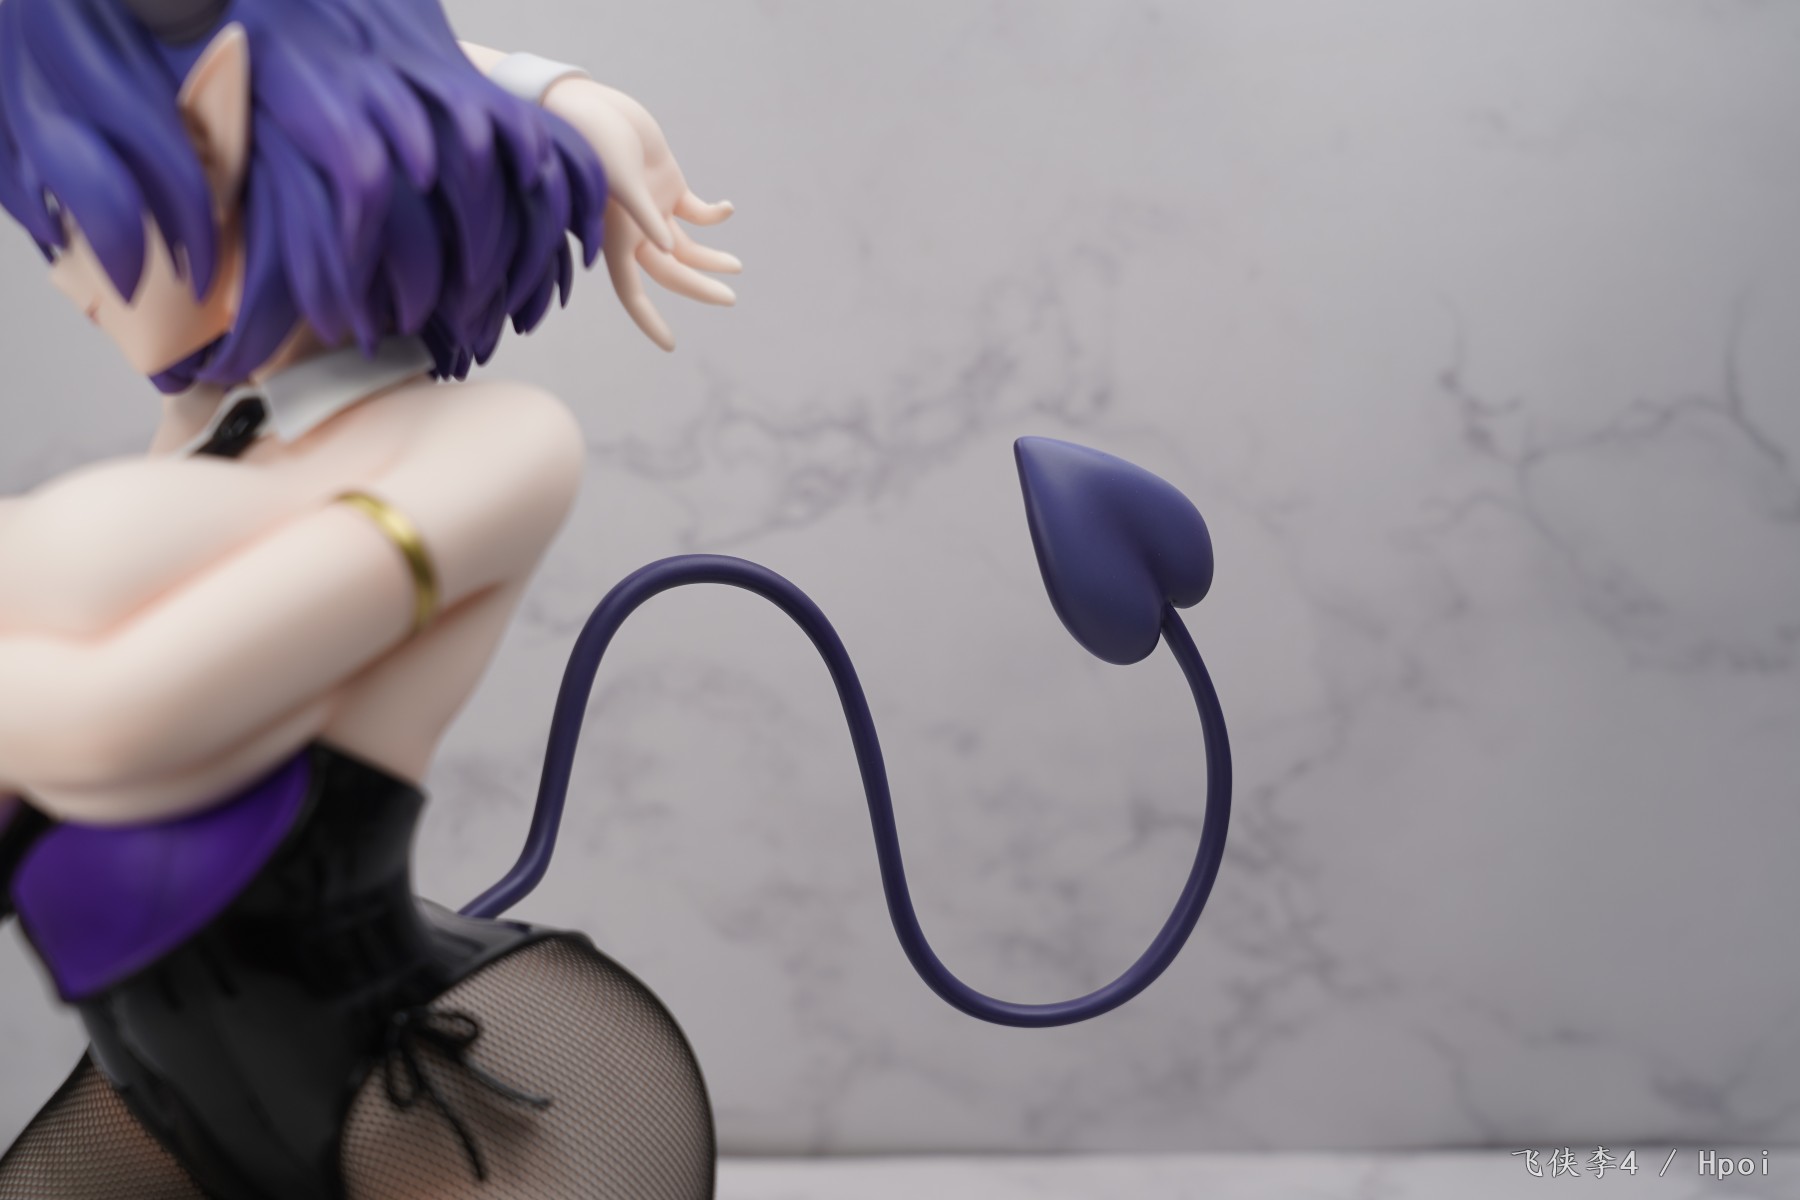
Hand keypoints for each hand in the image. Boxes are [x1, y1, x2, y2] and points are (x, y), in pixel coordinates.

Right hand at [545, 80, 740, 350]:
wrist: (589, 102)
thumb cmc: (593, 139)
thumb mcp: (619, 180)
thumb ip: (644, 216)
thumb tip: (668, 251)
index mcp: (616, 238)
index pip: (632, 292)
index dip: (649, 320)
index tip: (670, 346)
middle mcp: (635, 230)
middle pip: (670, 272)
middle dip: (699, 286)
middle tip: (731, 299)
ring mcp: (653, 208)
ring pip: (686, 247)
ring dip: (710, 258)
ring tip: (737, 267)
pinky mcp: (668, 184)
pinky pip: (695, 211)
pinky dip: (713, 215)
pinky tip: (727, 210)